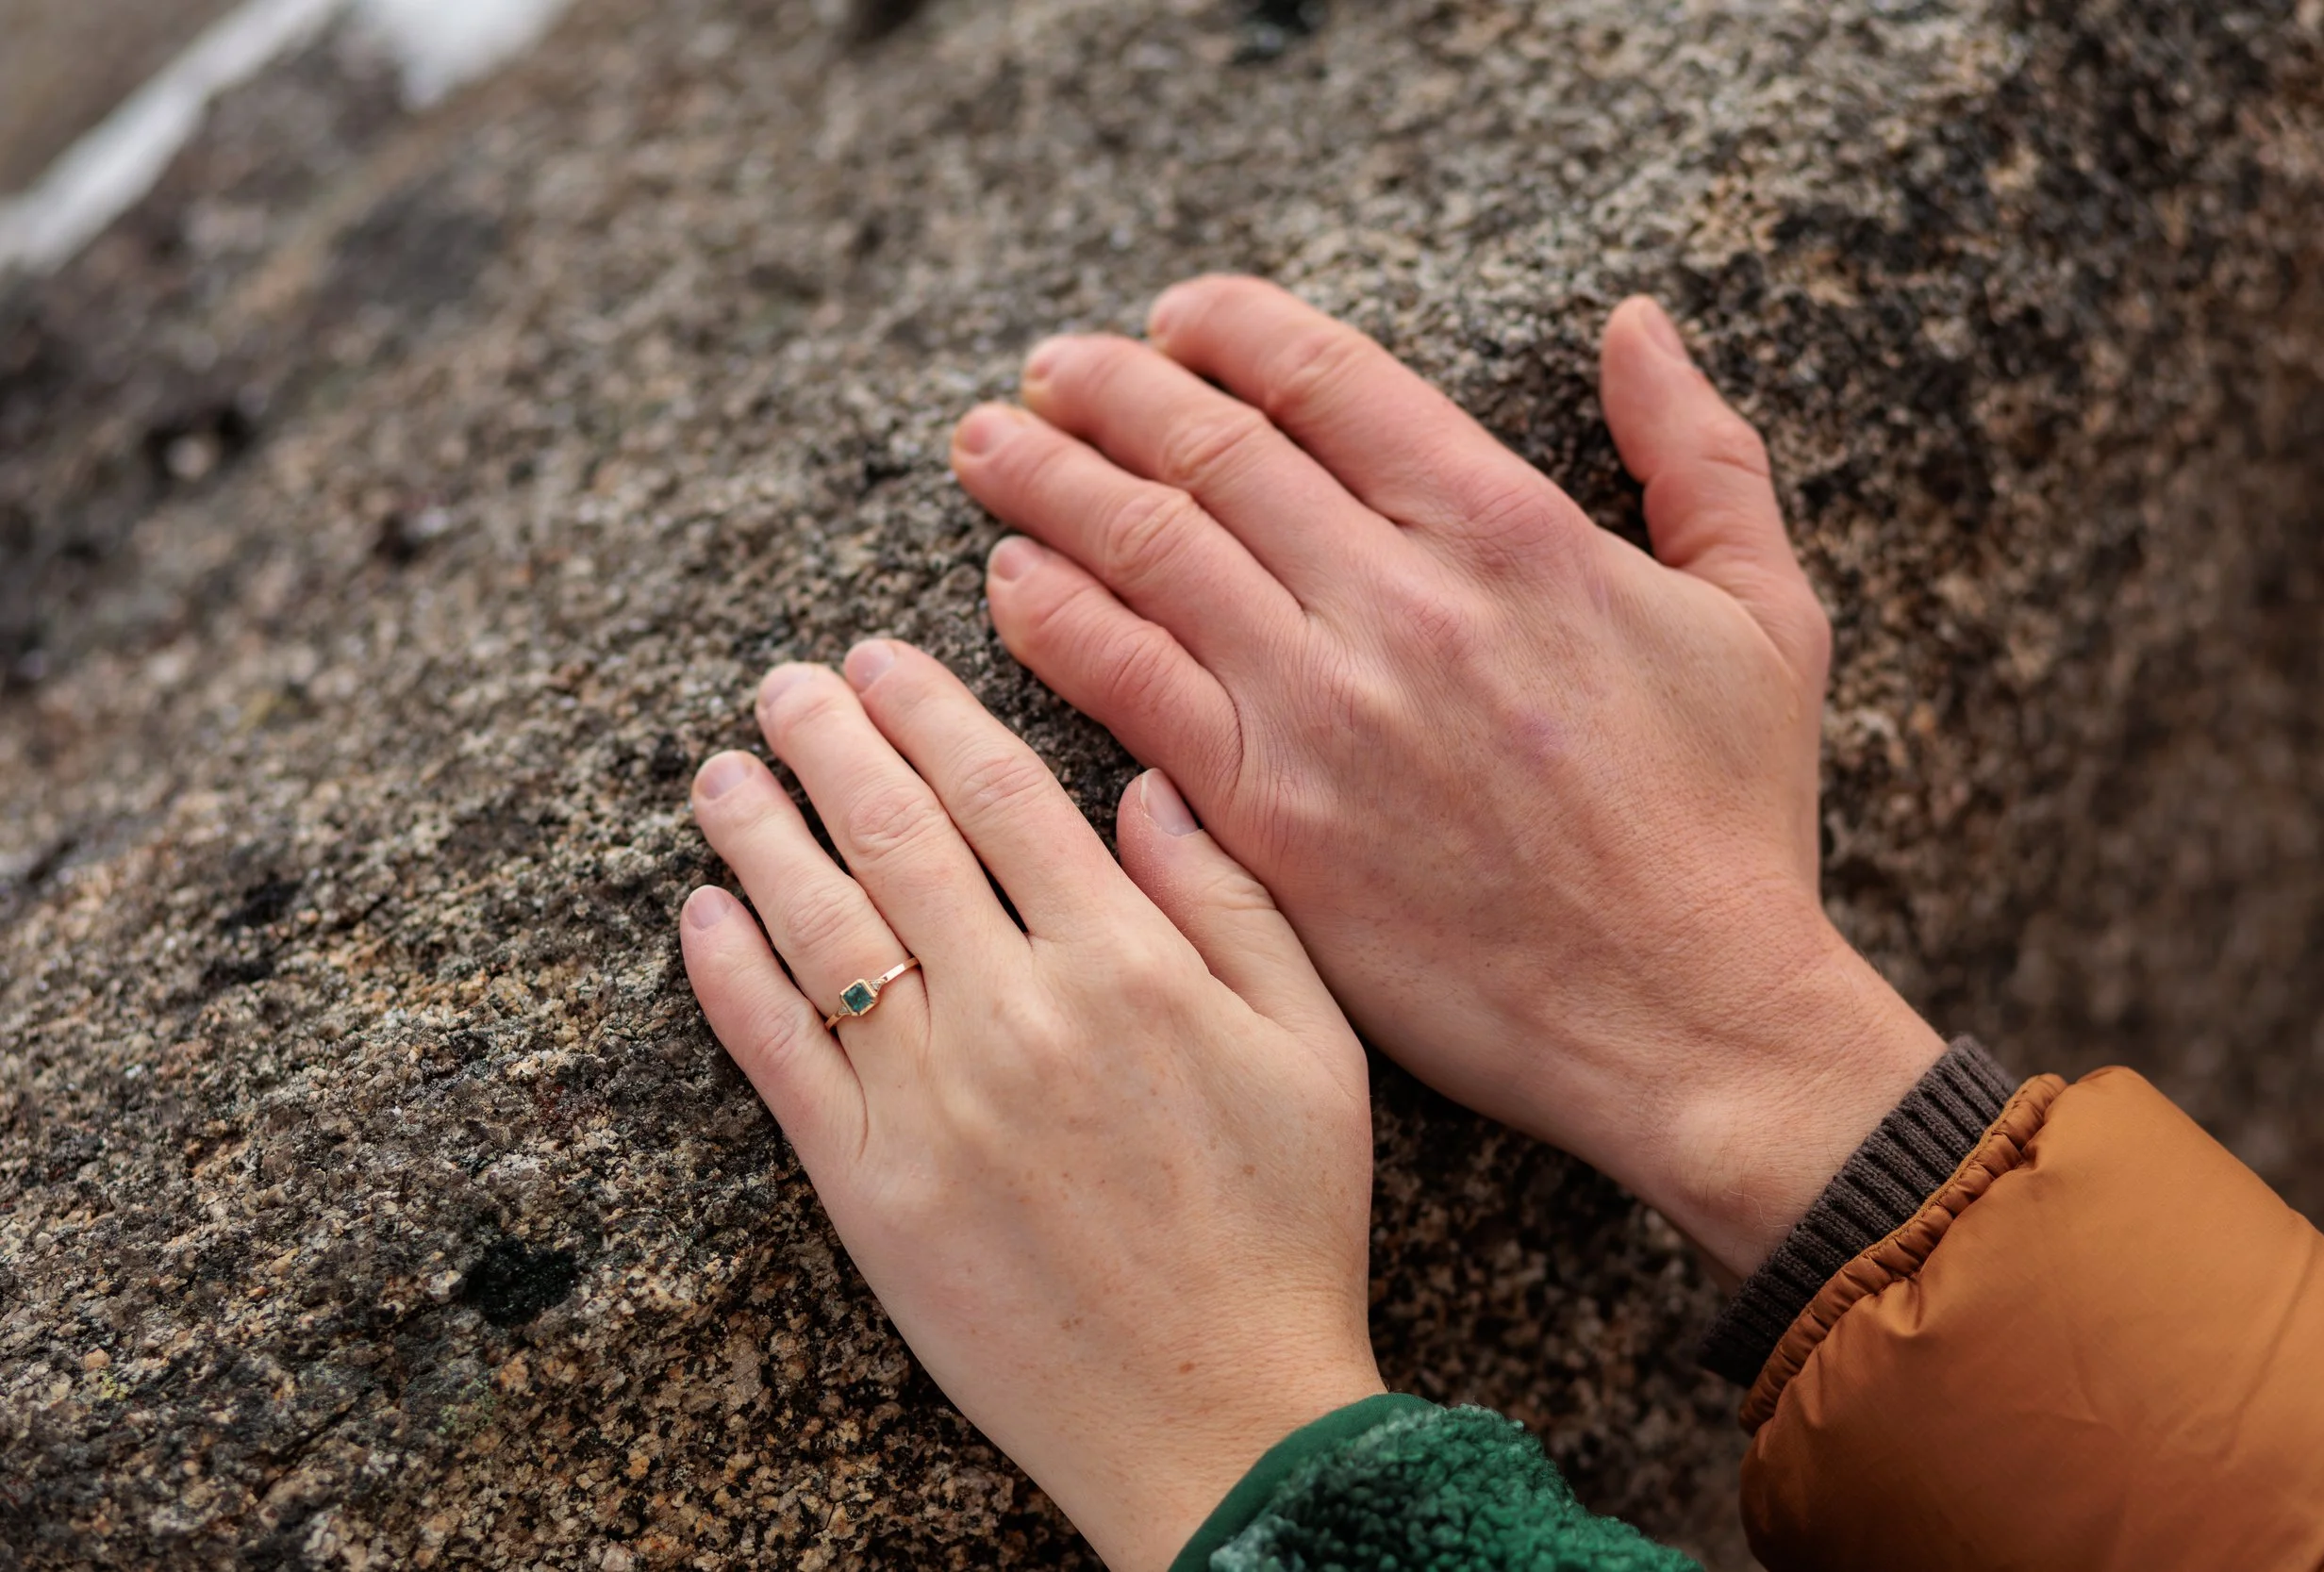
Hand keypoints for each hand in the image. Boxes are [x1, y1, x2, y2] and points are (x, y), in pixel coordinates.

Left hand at [677, 640, 1383, 1571]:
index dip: (930, 714)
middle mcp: (1015, 1013)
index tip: (879, 660)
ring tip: (720, 772)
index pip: (1001, 795)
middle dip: (829, 742)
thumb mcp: (1317, 1048)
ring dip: (760, 836)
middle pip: (895, 838)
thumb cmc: (1284, 1228)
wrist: (1218, 1417)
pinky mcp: (869, 1190)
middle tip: (784, 684)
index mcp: (1127, 966)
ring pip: (822, 929)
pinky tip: (702, 913)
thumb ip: (1232, 904)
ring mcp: (930, 1102)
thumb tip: (1146, 786)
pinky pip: (779, 1057)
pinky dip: (731, 974)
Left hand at [950, 277, 1945, 1279]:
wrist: (1685, 1015)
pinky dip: (1058, 624)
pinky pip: (1131, 691)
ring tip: (985, 448)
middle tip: (1045, 371)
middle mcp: (1399, 601)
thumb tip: (1632, 324)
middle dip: (1108, 390)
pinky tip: (1007, 586)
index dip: (1230, 330)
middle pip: (1211, 451)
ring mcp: (1323, 710)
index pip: (1328, 378)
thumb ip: (1699, 454)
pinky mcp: (1270, 819)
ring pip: (1147, 553)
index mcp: (1511, 531)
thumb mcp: (1762, 612)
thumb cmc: (1731, 823)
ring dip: (1049, 486)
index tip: (1173, 318)